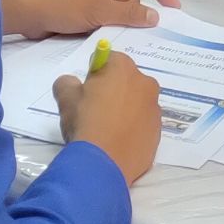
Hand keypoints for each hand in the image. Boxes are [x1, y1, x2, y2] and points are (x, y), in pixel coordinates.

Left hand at [4, 0, 179, 40]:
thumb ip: (130, 14)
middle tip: (141, 36)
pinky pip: (105, 17)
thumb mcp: (102, 10)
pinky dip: (109, 27)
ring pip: (119, 11)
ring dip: (120, 24)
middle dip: (136, 15)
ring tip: (119, 39)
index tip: (175, 10)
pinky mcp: (84, 9)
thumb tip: (156, 16)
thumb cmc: (66, 4)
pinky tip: (108, 40)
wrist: (30, 13)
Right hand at [54, 50, 160, 184]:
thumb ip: (67, 83)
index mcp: (123, 68)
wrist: (103, 164)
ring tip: (108, 130)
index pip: (110, 60)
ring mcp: (155, 109)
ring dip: (126, 110)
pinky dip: (133, 130)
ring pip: (138, 103)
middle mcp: (146, 84)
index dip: (97, 74)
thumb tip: (71, 84)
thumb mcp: (65, 98)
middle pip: (127, 81)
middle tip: (96, 111)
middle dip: (114, 91)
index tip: (88, 91)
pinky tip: (118, 142)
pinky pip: (143, 125)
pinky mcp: (159, 133)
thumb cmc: (86, 123)